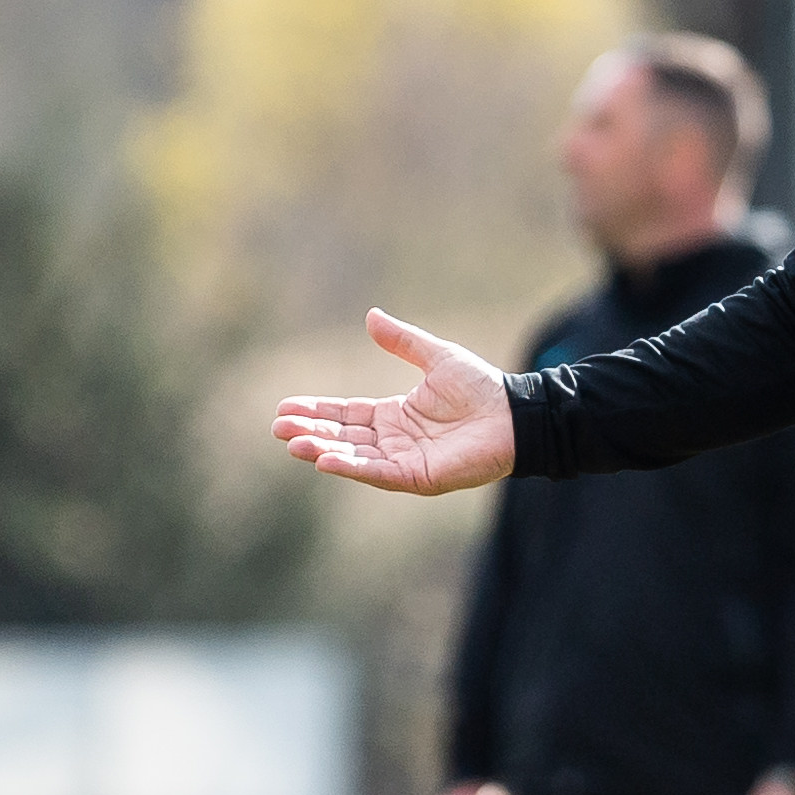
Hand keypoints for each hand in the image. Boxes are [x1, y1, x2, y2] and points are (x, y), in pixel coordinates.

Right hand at [271, 310, 516, 493]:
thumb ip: (403, 341)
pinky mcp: (418, 477)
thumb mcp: (436, 358)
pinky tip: (326, 460)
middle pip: (343, 437)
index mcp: (395, 415)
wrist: (516, 414)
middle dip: (310, 433)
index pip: (346, 415)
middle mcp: (395, 441)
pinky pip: (378, 473)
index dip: (317, 412)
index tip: (285, 408)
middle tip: (278, 428)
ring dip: (323, 450)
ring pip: (355, 456)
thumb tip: (370, 316)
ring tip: (292, 443)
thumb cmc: (482, 388)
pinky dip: (352, 467)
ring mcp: (405, 461)